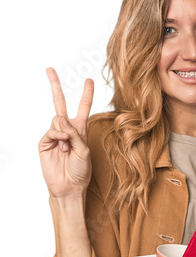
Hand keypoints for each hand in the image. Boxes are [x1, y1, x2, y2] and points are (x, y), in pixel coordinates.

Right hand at [38, 67, 93, 197]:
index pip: (83, 108)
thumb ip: (75, 134)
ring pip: (57, 119)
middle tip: (50, 69)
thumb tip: (60, 119)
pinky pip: (51, 131)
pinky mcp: (45, 142)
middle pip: (60, 103)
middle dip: (55, 86)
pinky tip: (61, 147)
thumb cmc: (81, 171)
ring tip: (67, 148)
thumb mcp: (85, 151)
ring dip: (64, 133)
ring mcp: (54, 135)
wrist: (69, 186)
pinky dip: (57, 136)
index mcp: (80, 130)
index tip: (89, 80)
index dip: (86, 94)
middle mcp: (67, 129)